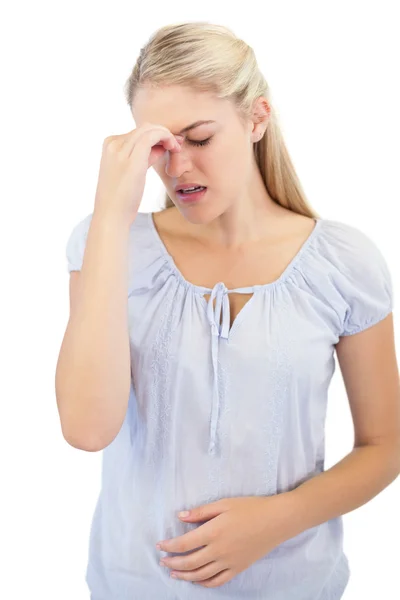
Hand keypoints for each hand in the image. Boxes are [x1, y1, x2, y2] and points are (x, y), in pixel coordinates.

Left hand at [156, 493, 297, 587]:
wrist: (276, 520)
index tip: (160, 546)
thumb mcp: (223, 504)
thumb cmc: (250, 507)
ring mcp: (229, 562)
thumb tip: (180, 516)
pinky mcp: (238, 568)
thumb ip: (201, 512)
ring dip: (185, 576)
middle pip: (189, 562)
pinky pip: (218, 581)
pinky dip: (204, 583)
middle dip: (173, 563)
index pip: (184, 544)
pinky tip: (197, 580)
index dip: (169, 546)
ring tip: (174, 573)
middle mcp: (219, 550)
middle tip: (163, 561)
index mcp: (213, 532)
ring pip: (201, 575)